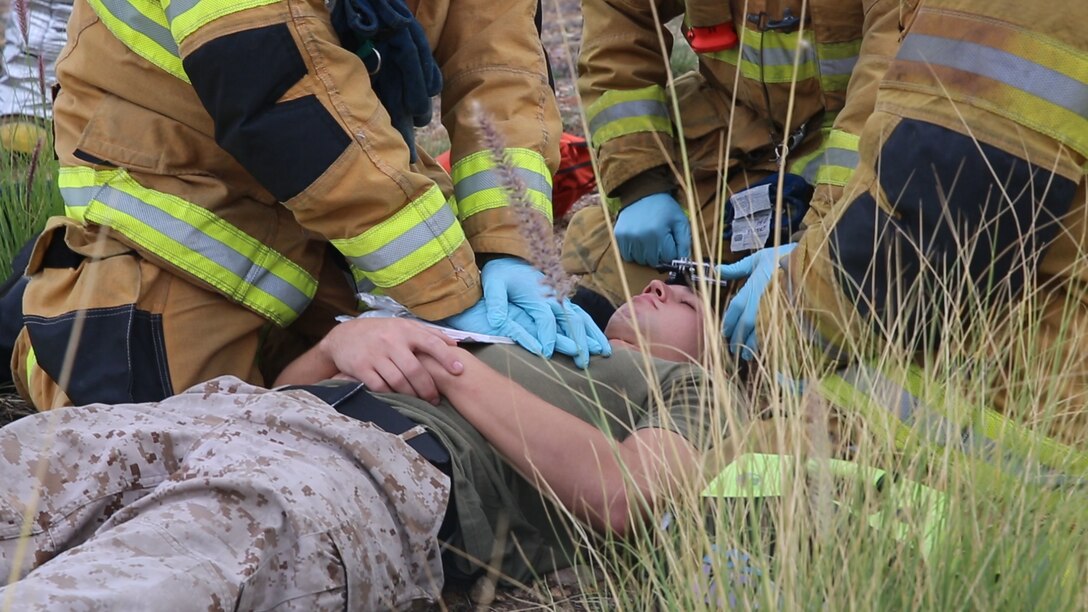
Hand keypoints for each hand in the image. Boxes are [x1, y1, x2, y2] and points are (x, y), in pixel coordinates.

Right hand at [319, 318, 463, 403]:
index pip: (430, 343)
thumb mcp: (403, 326)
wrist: (343, 337)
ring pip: (399, 381)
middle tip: (435, 399)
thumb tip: (455, 344)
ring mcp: (375, 355)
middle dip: (428, 387)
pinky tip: (398, 398)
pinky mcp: (361, 367)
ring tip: (420, 401)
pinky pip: (380, 387)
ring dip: (412, 394)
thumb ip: (429, 333)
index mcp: (405, 330)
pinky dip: (391, 395)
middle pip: (415, 369)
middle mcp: (391, 341)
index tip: (459, 371)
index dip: (446, 357)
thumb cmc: (381, 333)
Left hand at [443, 258, 610, 367]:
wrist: (509, 259)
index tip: (546, 354)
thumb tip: (496, 322)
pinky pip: (581, 316)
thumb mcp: (492, 283)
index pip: (546, 319)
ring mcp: (561, 299)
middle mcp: (553, 298)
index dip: (546, 336)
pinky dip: (592, 329)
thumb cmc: (500, 275)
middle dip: (579, 342)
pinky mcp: (563, 301)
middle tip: (582, 363)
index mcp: (537, 296)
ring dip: (594, 336)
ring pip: (582, 318)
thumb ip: (495, 303)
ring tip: (605, 353)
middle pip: (571, 320)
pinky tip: (599, 342)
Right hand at [614, 192, 691, 266]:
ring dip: (646, 254)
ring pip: (640, 261)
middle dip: (659, 254)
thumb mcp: (680, 221)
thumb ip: (684, 243)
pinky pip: (627, 256)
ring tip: (649, 239)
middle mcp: (641, 237)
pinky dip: (634, 252)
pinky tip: (639, 240)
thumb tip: (684, 263)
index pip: (668, 259)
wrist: (643, 192)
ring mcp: (628, 237)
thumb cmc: (665, 208)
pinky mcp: (619, 236)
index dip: (671, 252)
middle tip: (660, 240)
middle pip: (653, 262)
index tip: (670, 242)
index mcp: (658, 233)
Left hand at [717, 243, 796, 359]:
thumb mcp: (757, 259)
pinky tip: (764, 350)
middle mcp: (762, 301)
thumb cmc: (781, 258)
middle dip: (737, 337)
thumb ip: (737, 268)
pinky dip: (768, 343)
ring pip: (760, 332)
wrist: (810, 261)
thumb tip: (716, 269)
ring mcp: (776, 310)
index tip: (724, 332)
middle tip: (732, 348)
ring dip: (751, 345)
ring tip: (745, 355)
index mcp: (752, 287)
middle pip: (745, 324)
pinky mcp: (790, 316)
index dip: (728, 322)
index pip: (735, 309)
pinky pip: (776, 334)